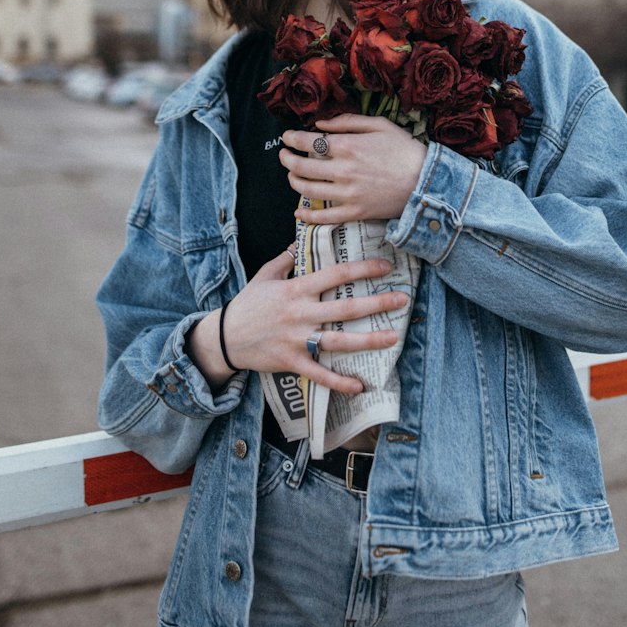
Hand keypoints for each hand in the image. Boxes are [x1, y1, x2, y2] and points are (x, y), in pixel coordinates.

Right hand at [185, 248, 408, 393]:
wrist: (224, 337)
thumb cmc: (247, 304)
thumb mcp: (264, 275)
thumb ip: (285, 259)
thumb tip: (300, 241)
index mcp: (296, 289)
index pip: (335, 275)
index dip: (362, 270)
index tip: (385, 267)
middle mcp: (300, 313)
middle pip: (345, 307)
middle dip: (376, 303)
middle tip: (402, 300)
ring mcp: (297, 339)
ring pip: (338, 341)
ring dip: (368, 340)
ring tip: (394, 338)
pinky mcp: (292, 362)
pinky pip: (319, 373)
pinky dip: (339, 381)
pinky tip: (360, 385)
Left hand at [279, 115, 425, 226]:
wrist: (427, 181)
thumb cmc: (405, 149)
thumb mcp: (380, 125)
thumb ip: (347, 122)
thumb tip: (319, 124)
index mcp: (348, 146)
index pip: (308, 142)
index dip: (292, 139)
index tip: (287, 138)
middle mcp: (344, 170)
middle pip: (303, 167)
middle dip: (287, 160)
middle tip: (284, 156)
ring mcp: (348, 193)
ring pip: (308, 191)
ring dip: (294, 183)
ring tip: (291, 176)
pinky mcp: (355, 212)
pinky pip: (325, 218)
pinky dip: (308, 217)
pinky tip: (299, 213)